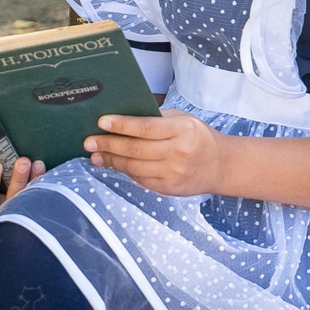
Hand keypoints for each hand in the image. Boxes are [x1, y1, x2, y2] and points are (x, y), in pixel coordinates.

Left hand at [84, 110, 223, 196]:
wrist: (220, 166)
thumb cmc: (198, 137)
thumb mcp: (184, 120)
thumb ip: (157, 120)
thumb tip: (122, 120)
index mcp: (183, 130)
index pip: (146, 128)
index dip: (121, 125)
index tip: (101, 122)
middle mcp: (178, 153)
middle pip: (135, 149)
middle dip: (108, 144)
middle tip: (89, 141)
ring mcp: (173, 173)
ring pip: (133, 167)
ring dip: (111, 160)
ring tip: (96, 154)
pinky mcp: (168, 189)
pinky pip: (140, 179)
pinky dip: (125, 171)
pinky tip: (114, 164)